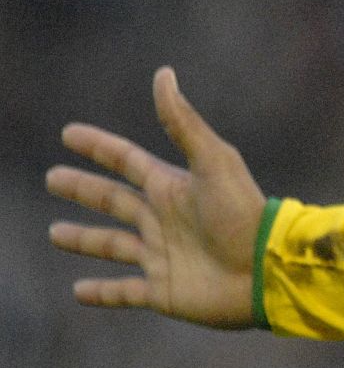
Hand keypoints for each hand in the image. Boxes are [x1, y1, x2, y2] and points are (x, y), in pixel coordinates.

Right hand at [46, 67, 266, 328]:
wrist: (266, 269)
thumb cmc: (242, 213)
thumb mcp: (212, 161)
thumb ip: (183, 123)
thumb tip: (163, 74)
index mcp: (173, 187)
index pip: (127, 161)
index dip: (99, 146)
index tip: (68, 133)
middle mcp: (164, 220)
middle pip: (114, 201)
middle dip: (84, 189)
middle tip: (52, 178)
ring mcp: (162, 256)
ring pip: (112, 245)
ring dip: (84, 239)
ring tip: (54, 232)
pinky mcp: (163, 291)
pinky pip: (123, 292)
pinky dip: (100, 293)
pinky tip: (78, 292)